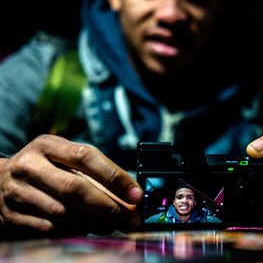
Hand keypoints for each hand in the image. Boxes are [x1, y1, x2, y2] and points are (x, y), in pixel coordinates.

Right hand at [0, 135, 142, 238]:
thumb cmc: (45, 169)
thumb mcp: (64, 159)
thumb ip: (94, 173)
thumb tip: (129, 198)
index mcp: (47, 145)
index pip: (86, 157)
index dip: (115, 176)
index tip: (136, 194)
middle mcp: (30, 166)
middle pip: (76, 189)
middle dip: (110, 207)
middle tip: (132, 220)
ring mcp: (17, 192)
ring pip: (65, 213)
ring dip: (95, 222)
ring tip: (113, 224)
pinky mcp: (12, 217)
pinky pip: (52, 230)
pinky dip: (75, 232)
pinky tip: (88, 228)